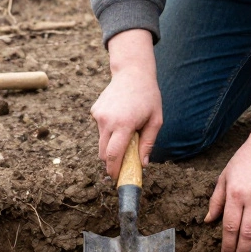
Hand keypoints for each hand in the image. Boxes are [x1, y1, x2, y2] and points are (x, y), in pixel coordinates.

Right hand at [91, 29, 162, 178]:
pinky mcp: (95, 111)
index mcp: (124, 124)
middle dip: (110, 162)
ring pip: (101, 141)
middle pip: (103, 152)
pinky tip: (119, 118)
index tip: (116, 178)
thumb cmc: (148, 97)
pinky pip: (100, 129)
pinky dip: (108, 131)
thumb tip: (142, 165)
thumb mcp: (155, 120)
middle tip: (122, 164)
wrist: (132, 73)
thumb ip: (148, 143)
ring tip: (125, 134)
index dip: (113, 169)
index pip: (113, 154)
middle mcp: (107, 121)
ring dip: (110, 145)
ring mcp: (98, 115)